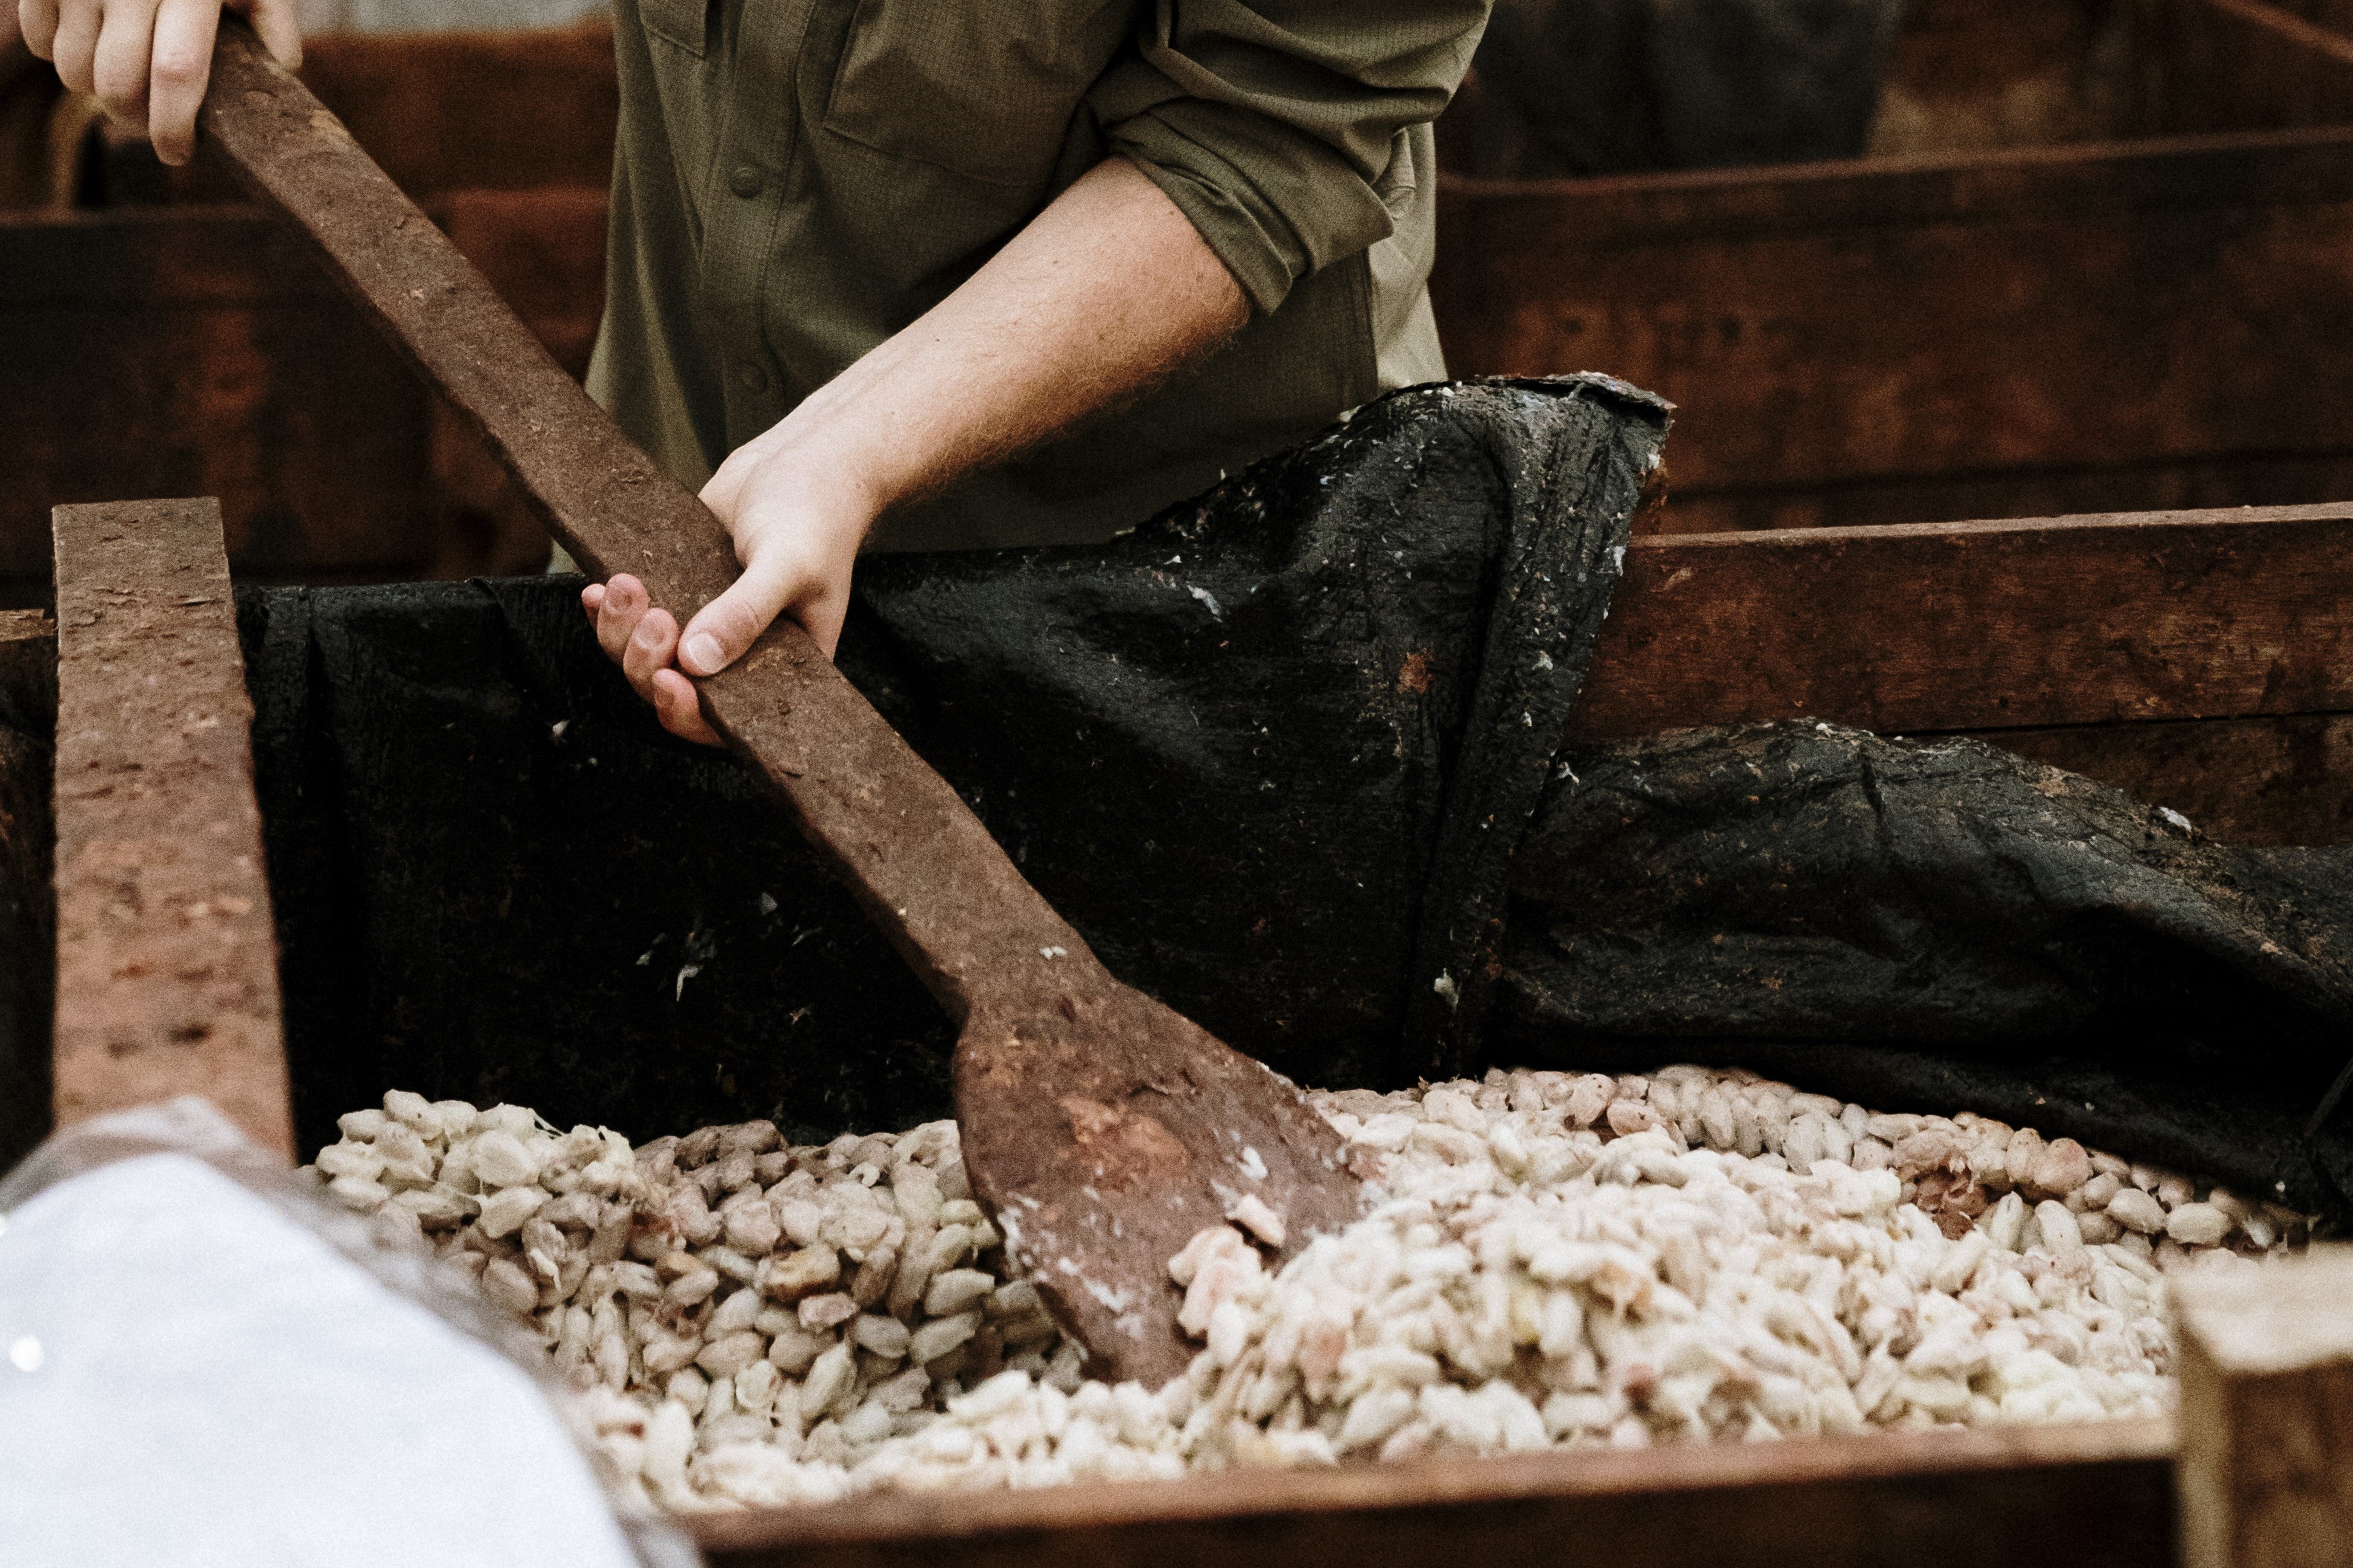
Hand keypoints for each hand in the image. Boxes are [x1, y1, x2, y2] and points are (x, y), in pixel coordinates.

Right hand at [21, 0, 299, 165]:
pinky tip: (88, 42)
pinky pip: (38, 40)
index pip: (177, 72)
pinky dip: (57, 54)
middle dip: (130, 119)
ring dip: (94, 90)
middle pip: (116, 83)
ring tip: (120, 79)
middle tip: (147, 123)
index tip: (177, 155)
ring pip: (73, 70)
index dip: (174, 126)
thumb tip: (284, 70)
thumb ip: (270, 20)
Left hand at [581, 440, 876, 745]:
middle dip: (647, 662)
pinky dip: (608, 612)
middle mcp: (738, 655)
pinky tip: (597, 589)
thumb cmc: (816, 514)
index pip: (727, 719)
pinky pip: (631, 621)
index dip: (689, 714)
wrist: (800, 459)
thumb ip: (745, 613)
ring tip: (626, 586)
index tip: (670, 680)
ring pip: (642, 658)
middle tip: (654, 614)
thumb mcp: (789, 564)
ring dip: (621, 633)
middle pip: (671, 689)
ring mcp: (702, 625)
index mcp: (780, 667)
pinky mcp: (676, 591)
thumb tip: (695, 659)